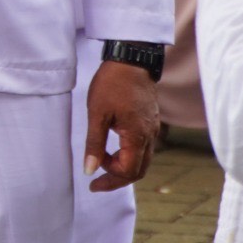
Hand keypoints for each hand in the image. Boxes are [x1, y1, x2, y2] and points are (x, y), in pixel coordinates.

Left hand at [83, 58, 159, 190]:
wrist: (132, 60)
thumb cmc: (112, 84)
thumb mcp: (97, 114)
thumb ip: (94, 144)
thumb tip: (90, 169)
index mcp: (137, 136)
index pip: (128, 172)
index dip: (110, 180)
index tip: (91, 180)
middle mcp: (150, 136)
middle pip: (138, 171)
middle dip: (117, 179)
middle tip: (96, 182)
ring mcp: (152, 129)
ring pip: (143, 160)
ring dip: (123, 168)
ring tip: (102, 164)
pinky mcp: (150, 122)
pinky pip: (143, 148)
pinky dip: (129, 155)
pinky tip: (113, 150)